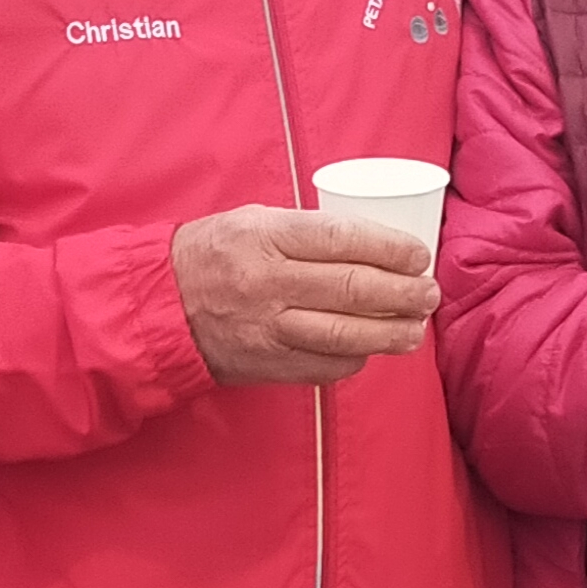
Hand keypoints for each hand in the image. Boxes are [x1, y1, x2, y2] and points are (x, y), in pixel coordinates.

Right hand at [171, 205, 438, 386]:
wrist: (158, 306)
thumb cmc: (211, 255)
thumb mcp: (252, 221)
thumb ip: (306, 231)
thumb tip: (371, 244)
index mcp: (266, 236)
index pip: (343, 239)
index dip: (391, 248)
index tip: (418, 256)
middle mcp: (269, 283)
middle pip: (353, 289)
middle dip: (404, 293)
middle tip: (428, 294)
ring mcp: (268, 328)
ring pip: (345, 334)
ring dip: (391, 333)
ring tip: (415, 328)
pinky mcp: (267, 363)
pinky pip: (325, 365)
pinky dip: (356, 358)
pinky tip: (371, 348)